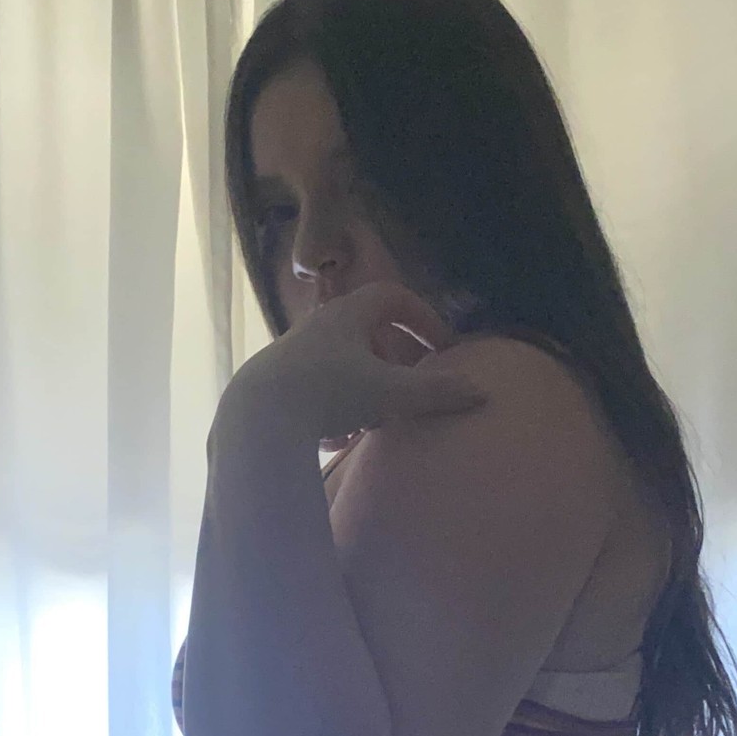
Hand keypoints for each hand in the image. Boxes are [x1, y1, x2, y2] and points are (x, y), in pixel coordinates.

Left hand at [222, 280, 487, 449]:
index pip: (392, 297)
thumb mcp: (387, 393)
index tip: (441, 347)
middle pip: (365, 331)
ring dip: (364, 388)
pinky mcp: (275, 388)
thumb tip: (481, 393)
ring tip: (373, 420)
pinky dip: (334, 409)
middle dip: (392, 359)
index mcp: (346, 315)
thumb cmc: (325, 392)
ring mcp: (293, 358)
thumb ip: (434, 393)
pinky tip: (335, 438)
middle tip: (408, 387)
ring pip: (340, 364)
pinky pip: (315, 391)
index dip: (423, 317)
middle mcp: (317, 329)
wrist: (255, 419)